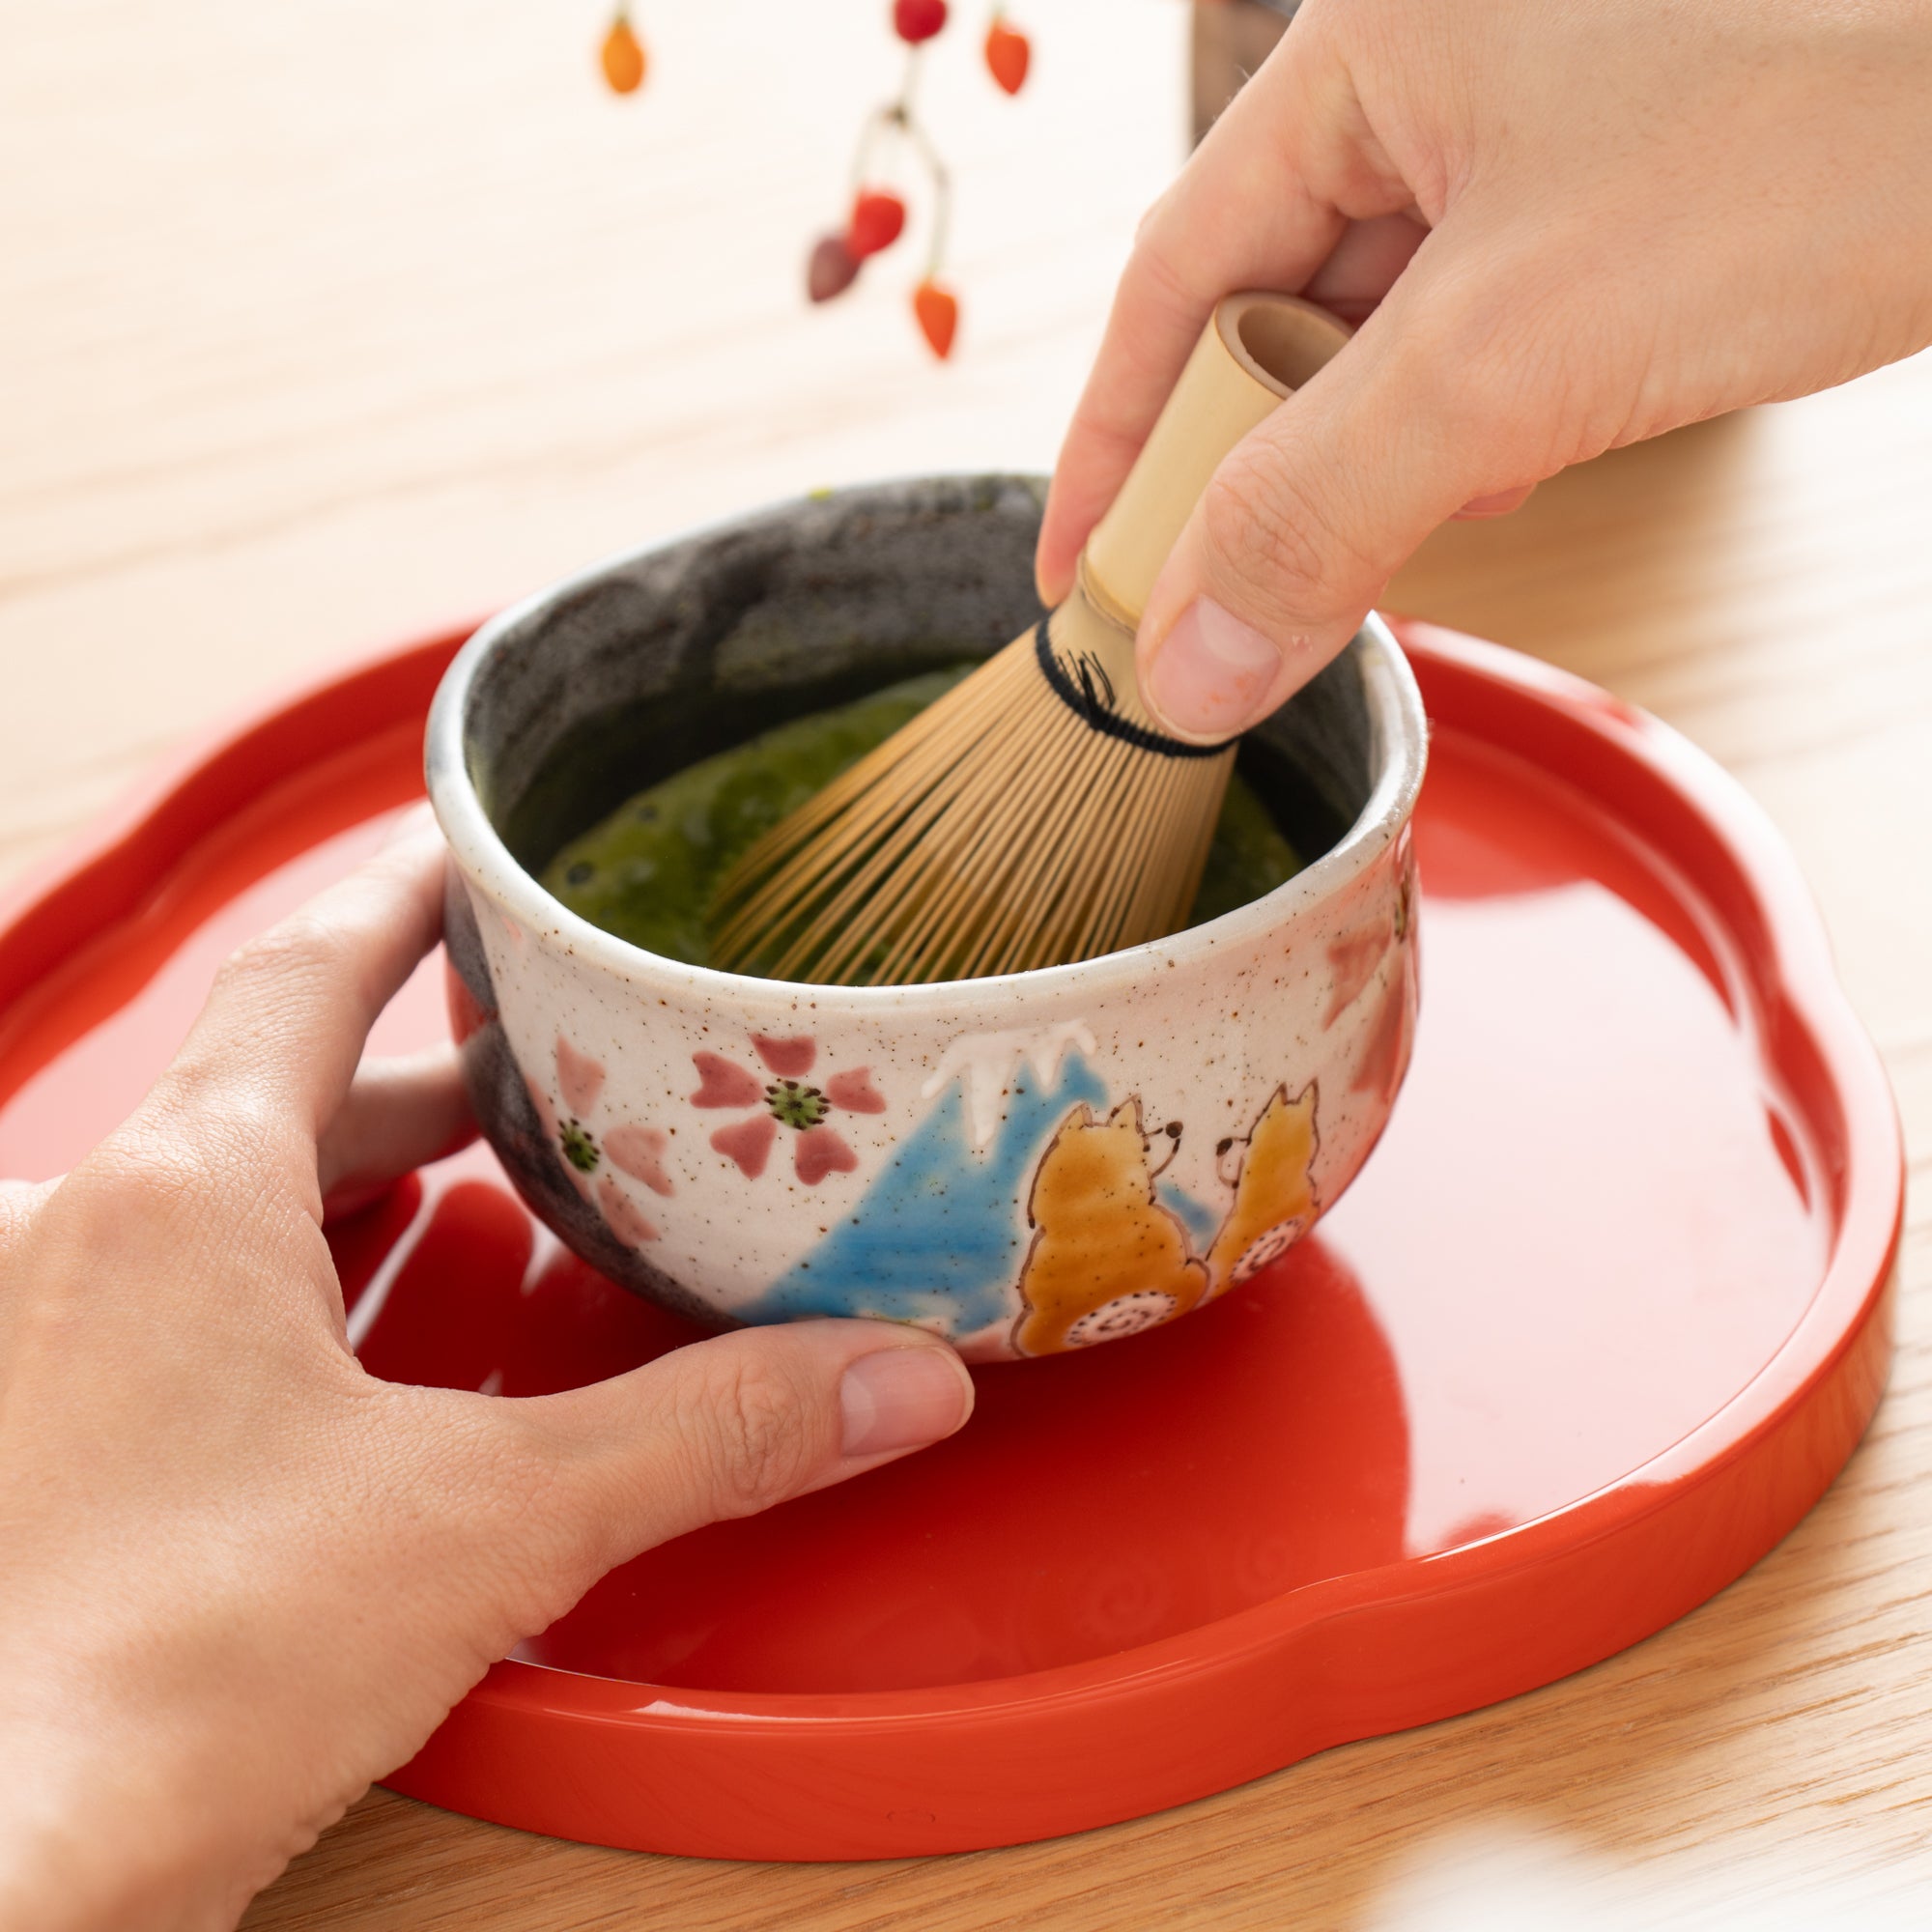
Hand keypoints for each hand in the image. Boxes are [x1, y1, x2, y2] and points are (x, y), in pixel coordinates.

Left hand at [0, 820, 973, 1931]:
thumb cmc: (151, 1680)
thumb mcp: (482, 1523)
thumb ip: (703, 1432)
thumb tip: (885, 1379)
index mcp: (177, 1196)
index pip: (306, 971)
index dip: (404, 893)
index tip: (474, 845)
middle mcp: (70, 1243)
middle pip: (267, 1092)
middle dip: (413, 1078)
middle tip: (536, 1066)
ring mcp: (32, 1347)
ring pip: (204, 1203)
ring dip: (333, 1183)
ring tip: (462, 1193)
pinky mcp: (27, 1450)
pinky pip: (153, 1305)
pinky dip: (263, 1291)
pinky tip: (335, 1366)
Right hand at [1039, 0, 1931, 740]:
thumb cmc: (1811, 157)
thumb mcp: (1507, 358)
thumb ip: (1314, 514)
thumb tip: (1181, 671)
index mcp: (1368, 45)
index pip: (1173, 272)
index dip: (1112, 443)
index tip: (1076, 586)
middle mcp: (1435, 72)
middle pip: (1266, 308)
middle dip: (1245, 469)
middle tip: (1215, 607)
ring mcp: (1534, 135)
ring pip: (1375, 337)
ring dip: (1358, 465)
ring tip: (1359, 554)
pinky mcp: (1614, 202)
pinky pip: (1477, 338)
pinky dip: (1461, 432)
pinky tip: (1492, 480)